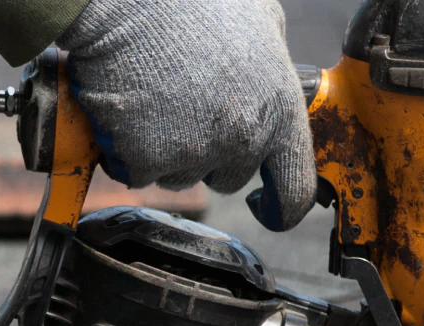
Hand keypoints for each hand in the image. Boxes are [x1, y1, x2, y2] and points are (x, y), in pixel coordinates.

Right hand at [56, 0, 316, 231]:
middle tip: (187, 109)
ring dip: (167, 152)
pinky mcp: (146, 159)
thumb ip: (276, 61)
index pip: (296, 189)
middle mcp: (243, 139)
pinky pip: (136, 171)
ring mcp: (193, 153)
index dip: (281, 207)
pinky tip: (128, 109)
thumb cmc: (194, 1)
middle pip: (228, 179)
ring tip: (156, 99)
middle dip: (210, 154)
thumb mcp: (261, 18)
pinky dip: (127, 150)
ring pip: (179, 176)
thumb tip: (275, 76)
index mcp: (279, 110)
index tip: (264, 206)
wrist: (130, 0)